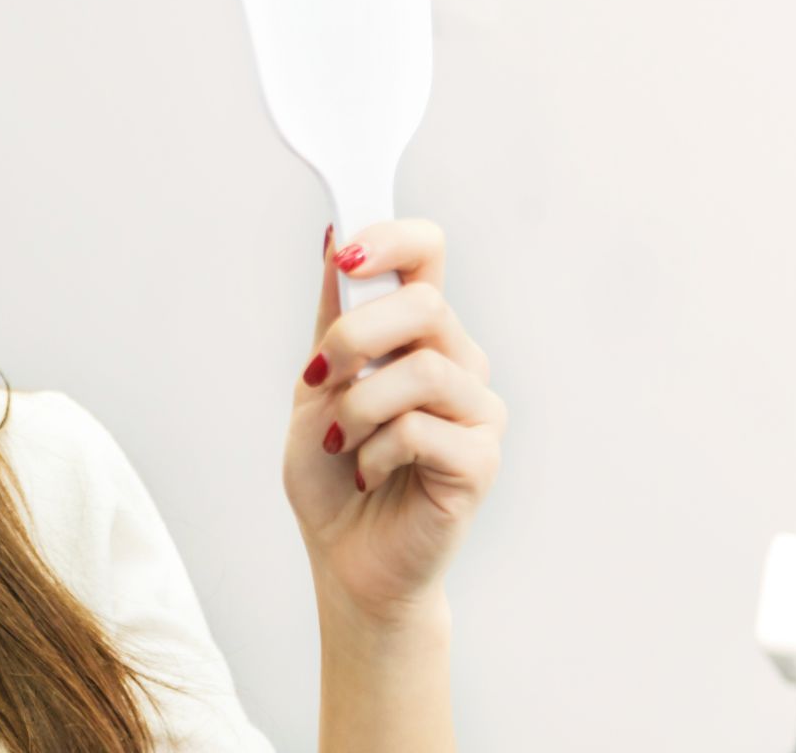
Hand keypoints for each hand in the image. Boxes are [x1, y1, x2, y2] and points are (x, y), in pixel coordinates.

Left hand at [283, 219, 504, 629]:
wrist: (345, 557)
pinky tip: (367, 472)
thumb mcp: (315, 384)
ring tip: (338, 441)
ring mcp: (477, 410)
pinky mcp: (481, 460)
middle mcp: (458, 360)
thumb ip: (333, 317)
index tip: (347, 254)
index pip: (429, 253)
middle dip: (355, 335)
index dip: (393, 238)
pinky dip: (375, 451)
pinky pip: (422, 430)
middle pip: (425, 304)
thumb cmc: (332, 472)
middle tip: (317, 378)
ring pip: (423, 370)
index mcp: (419, 333)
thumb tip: (335, 239)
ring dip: (358, 407)